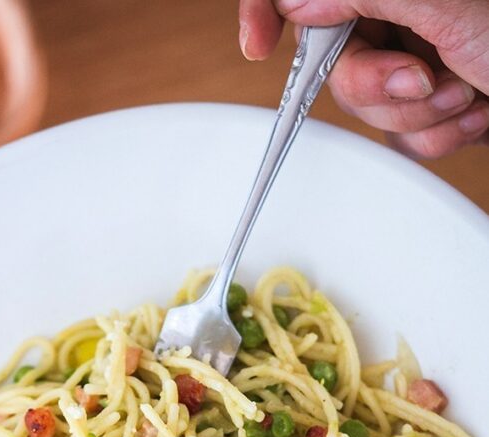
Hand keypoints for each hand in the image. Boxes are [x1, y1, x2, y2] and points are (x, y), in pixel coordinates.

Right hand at [238, 0, 488, 156]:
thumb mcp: (445, 3)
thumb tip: (298, 0)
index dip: (270, 9)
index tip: (259, 44)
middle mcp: (403, 9)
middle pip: (332, 57)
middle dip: (377, 84)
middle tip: (423, 75)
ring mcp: (420, 52)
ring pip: (370, 105)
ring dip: (420, 114)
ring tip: (469, 90)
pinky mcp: (437, 95)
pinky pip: (404, 133)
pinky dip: (441, 134)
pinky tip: (476, 109)